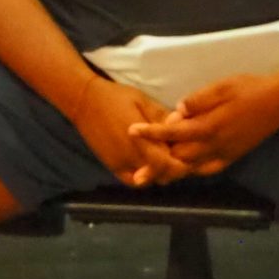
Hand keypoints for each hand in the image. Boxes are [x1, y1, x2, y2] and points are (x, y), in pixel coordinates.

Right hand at [69, 75, 192, 186]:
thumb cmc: (116, 97)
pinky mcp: (112, 167)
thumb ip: (162, 117)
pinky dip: (145, 177)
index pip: (171, 164)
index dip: (186, 163)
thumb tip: (181, 124)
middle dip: (177, 168)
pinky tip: (151, 166)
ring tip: (169, 159)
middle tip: (185, 156)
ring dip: (161, 172)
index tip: (194, 154)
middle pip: (164, 175)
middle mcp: (131, 158)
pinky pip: (134, 181)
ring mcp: (120, 165)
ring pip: (150, 180)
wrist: (83, 102)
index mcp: (141, 141)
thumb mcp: (143, 101)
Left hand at [132, 73, 278, 175]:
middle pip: (178, 158)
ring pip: (192, 168)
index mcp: (209, 126)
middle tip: (136, 162)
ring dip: (172, 169)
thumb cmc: (249, 88)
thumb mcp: (221, 87)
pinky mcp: (233, 156)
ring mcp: (225, 153)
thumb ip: (197, 100)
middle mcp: (215, 145)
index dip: (150, 134)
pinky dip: (192, 170)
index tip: (131, 132)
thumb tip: (177, 111)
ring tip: (153, 171)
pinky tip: (184, 167)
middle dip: (156, 160)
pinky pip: (208, 169)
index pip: (172, 133)